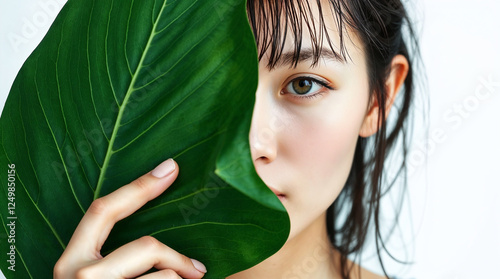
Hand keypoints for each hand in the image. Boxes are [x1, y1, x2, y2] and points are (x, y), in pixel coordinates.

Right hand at [54, 159, 206, 278]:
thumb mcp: (95, 278)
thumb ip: (113, 257)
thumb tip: (160, 241)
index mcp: (70, 261)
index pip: (103, 211)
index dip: (138, 187)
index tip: (171, 168)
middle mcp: (80, 275)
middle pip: (146, 246)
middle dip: (177, 258)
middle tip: (198, 272)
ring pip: (166, 275)